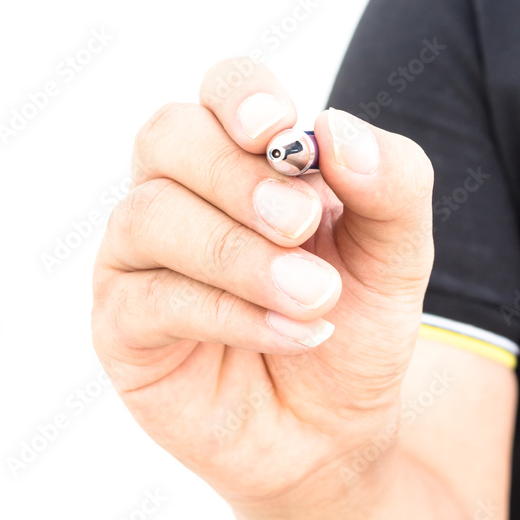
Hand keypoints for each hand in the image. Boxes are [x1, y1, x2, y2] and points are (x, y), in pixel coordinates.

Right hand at [91, 58, 434, 506]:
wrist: (335, 430)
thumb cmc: (353, 327)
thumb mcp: (397, 254)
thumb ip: (389, 183)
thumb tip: (334, 128)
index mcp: (242, 159)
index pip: (222, 89)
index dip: (243, 96)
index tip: (280, 133)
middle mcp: (177, 195)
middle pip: (168, 136)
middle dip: (239, 177)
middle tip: (305, 223)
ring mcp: (139, 259)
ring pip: (151, 215)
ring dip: (241, 253)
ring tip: (315, 296)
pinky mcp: (122, 327)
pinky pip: (153, 299)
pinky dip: (230, 313)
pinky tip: (293, 334)